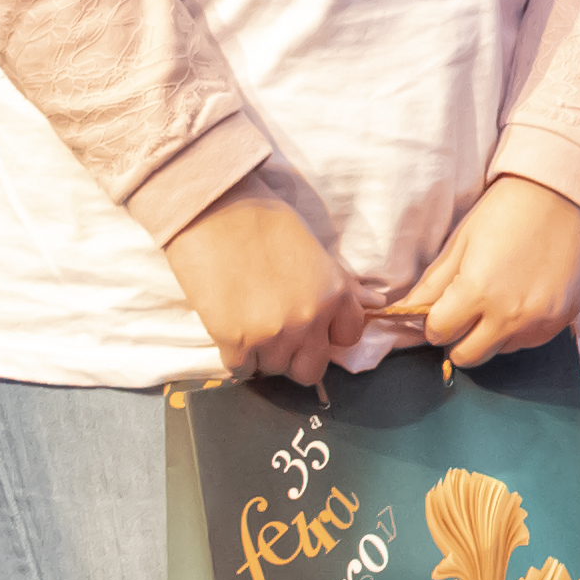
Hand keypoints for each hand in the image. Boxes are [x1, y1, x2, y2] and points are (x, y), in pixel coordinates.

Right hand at [164, 194, 365, 384]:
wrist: (213, 209)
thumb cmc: (262, 217)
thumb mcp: (314, 249)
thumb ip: (335, 284)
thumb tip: (366, 303)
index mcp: (335, 293)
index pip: (347, 338)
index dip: (326, 335)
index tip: (311, 328)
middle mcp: (310, 319)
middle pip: (310, 369)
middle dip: (295, 357)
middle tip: (277, 336)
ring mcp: (273, 334)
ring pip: (273, 370)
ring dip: (262, 356)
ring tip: (248, 326)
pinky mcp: (235, 341)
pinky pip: (240, 370)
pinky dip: (235, 359)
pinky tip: (229, 335)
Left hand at [406, 174, 579, 370]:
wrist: (564, 196)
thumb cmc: (507, 211)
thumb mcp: (461, 242)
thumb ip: (433, 284)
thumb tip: (406, 310)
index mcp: (477, 291)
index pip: (440, 334)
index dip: (436, 322)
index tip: (444, 308)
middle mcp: (509, 314)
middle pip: (468, 355)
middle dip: (460, 337)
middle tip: (467, 311)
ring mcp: (539, 321)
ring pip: (500, 351)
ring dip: (492, 334)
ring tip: (501, 299)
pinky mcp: (561, 320)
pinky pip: (529, 341)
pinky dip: (521, 328)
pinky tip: (524, 297)